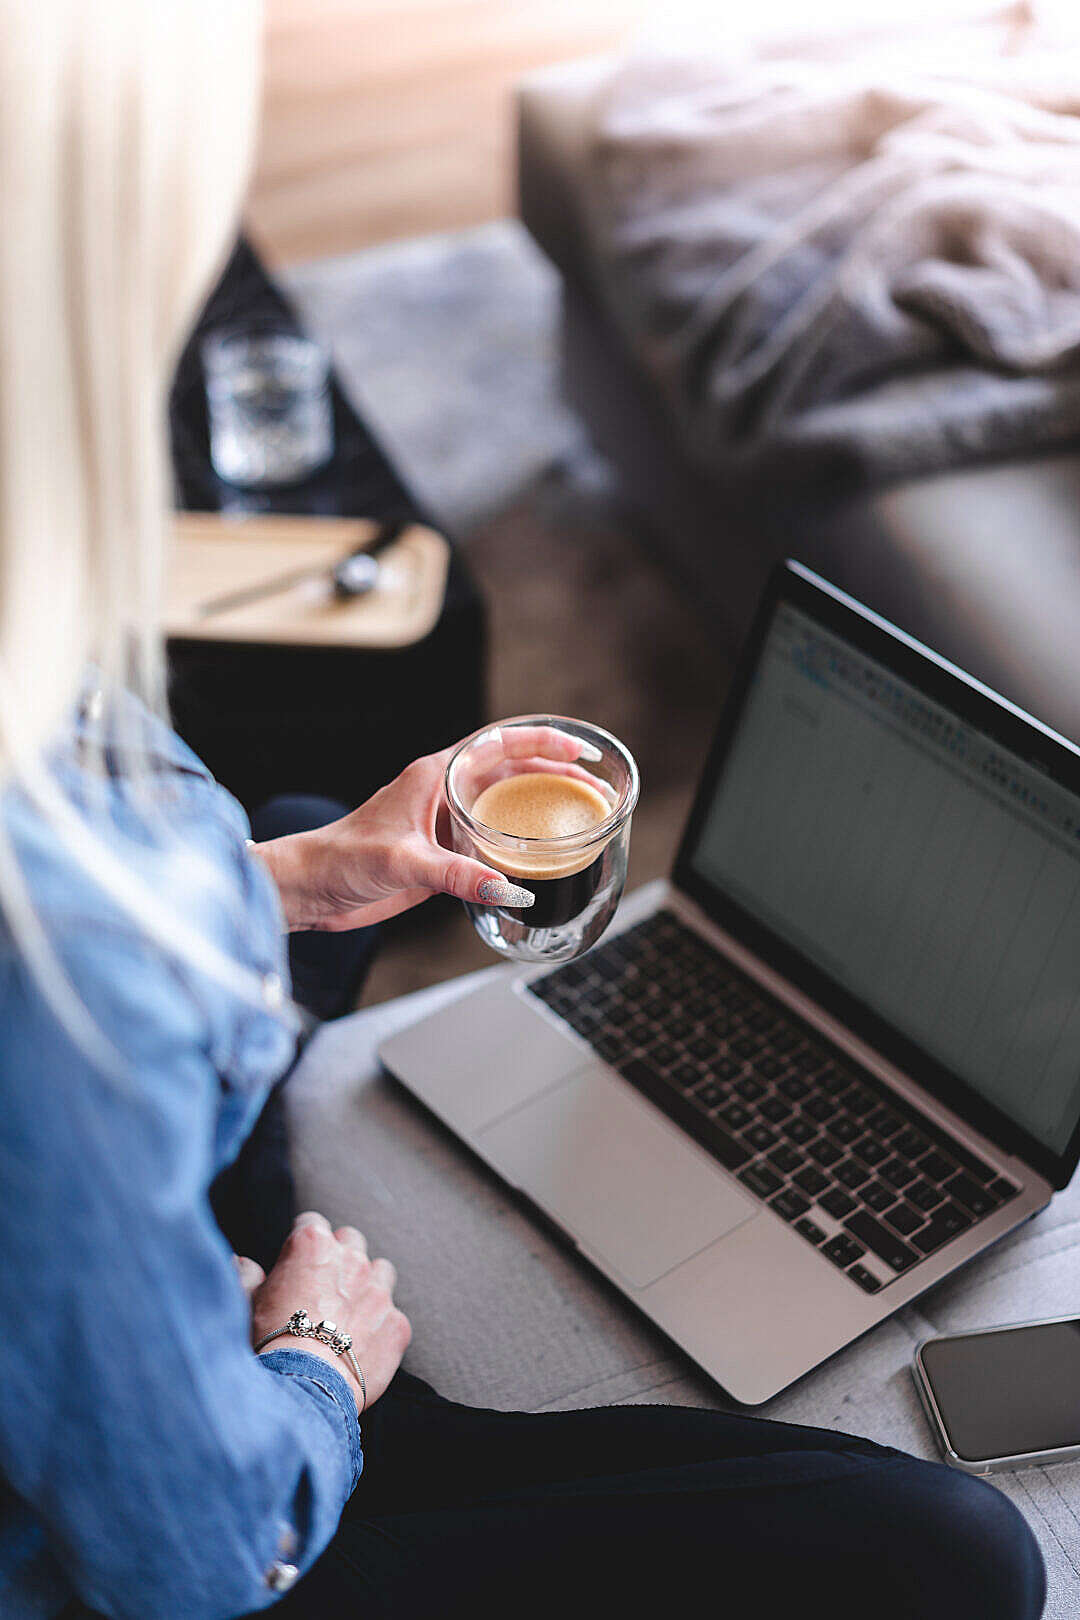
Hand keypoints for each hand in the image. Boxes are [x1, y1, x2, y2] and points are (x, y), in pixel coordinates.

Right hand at [245, 1212, 410, 1413]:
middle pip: (351, 1241)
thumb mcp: (245, 1302)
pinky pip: (393, 1317)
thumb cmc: (268, 1342)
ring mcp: (379, 1291)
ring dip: (367, 1285)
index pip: (312, 1223)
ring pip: (381, 1271)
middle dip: (339, 1257)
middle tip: (322, 1288)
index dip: (303, 1244)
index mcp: (313, 1244)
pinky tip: (362, 1347)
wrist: (303, 1389)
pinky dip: (381, 1327)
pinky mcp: (397, 1324)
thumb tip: (238, 1261)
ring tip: (348, 1314)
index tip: (296, 1263)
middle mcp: (352, 1259)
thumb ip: (245, 1274)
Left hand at [254, 724, 606, 930]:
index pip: (498, 744)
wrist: (311, 887)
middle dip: (555, 775)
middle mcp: (443, 792)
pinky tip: (541, 856)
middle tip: (593, 789)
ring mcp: (444, 822)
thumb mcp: (403, 864)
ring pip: (504, 804)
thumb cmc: (342, 859)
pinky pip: (491, 839)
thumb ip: (456, 875)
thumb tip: (508, 889)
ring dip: (540, 806)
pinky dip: (519, 842)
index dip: (542, 743)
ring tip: (579, 816)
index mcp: (434, 774)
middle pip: (511, 772)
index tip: (577, 750)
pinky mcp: (442, 852)